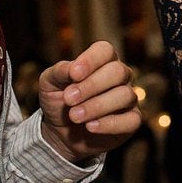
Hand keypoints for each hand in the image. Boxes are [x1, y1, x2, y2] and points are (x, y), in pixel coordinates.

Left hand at [37, 40, 141, 163]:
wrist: (60, 132)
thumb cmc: (58, 100)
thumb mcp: (49, 83)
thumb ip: (59, 72)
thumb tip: (72, 69)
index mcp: (101, 61)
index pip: (105, 50)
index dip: (91, 60)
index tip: (73, 74)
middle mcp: (120, 76)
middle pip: (118, 72)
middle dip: (92, 86)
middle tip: (69, 99)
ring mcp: (128, 98)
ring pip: (125, 95)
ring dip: (97, 106)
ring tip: (74, 116)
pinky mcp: (132, 120)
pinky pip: (131, 120)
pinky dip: (109, 124)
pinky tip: (90, 126)